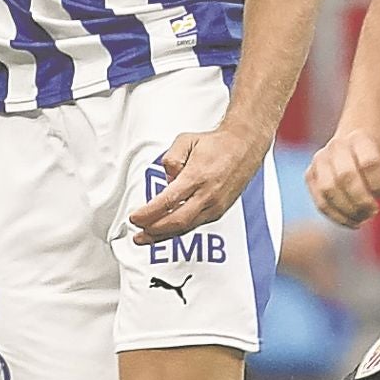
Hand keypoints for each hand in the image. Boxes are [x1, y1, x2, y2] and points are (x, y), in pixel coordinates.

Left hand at [128, 126, 268, 244]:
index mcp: (196, 176)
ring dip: (164, 235)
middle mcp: (207, 194)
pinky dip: (178, 231)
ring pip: (186, 227)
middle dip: (153, 230)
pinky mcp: (220, 210)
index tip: (134, 217)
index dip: (148, 214)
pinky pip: (195, 225)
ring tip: (146, 238)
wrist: (245, 146)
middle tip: (137, 233)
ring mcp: (215, 205)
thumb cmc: (216, 144)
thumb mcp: (185, 141)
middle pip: (176, 221)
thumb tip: (166, 180)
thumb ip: (170, 160)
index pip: (167, 202)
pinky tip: (166, 232)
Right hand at [305, 127, 379, 228]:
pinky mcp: (310, 176)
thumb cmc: (372, 158)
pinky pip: (321, 201)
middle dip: (361, 200)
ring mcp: (320, 160)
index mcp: (359, 138)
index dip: (378, 184)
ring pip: (328, 190)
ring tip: (362, 219)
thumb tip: (376, 197)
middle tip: (373, 212)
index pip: (369, 163)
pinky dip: (337, 216)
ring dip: (347, 211)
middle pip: (345, 176)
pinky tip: (352, 222)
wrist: (354, 146)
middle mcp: (336, 146)